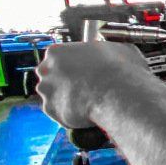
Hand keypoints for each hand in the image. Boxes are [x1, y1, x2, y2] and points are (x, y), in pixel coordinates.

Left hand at [36, 42, 159, 129]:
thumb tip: (114, 54)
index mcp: (57, 51)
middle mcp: (46, 70)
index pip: (58, 58)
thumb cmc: (119, 70)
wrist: (118, 95)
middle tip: (84, 88)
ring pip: (54, 96)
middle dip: (64, 83)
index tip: (82, 71)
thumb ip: (106, 51)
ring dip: (67, 99)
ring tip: (89, 102)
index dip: (72, 66)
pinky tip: (86, 112)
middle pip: (52, 76)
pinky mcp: (51, 110)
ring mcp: (46, 91)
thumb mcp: (118, 49)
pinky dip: (70, 115)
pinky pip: (60, 113)